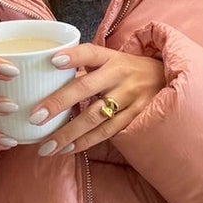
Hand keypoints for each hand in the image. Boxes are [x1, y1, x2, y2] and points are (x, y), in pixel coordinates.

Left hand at [28, 43, 165, 156]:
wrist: (168, 80)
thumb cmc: (129, 71)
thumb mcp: (111, 61)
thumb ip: (84, 70)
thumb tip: (46, 82)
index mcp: (111, 58)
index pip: (90, 52)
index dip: (73, 56)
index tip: (52, 61)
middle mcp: (120, 75)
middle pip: (86, 88)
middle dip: (59, 103)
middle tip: (35, 117)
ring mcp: (130, 97)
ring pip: (95, 117)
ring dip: (69, 133)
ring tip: (47, 146)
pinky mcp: (137, 117)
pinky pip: (108, 132)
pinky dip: (86, 142)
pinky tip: (69, 149)